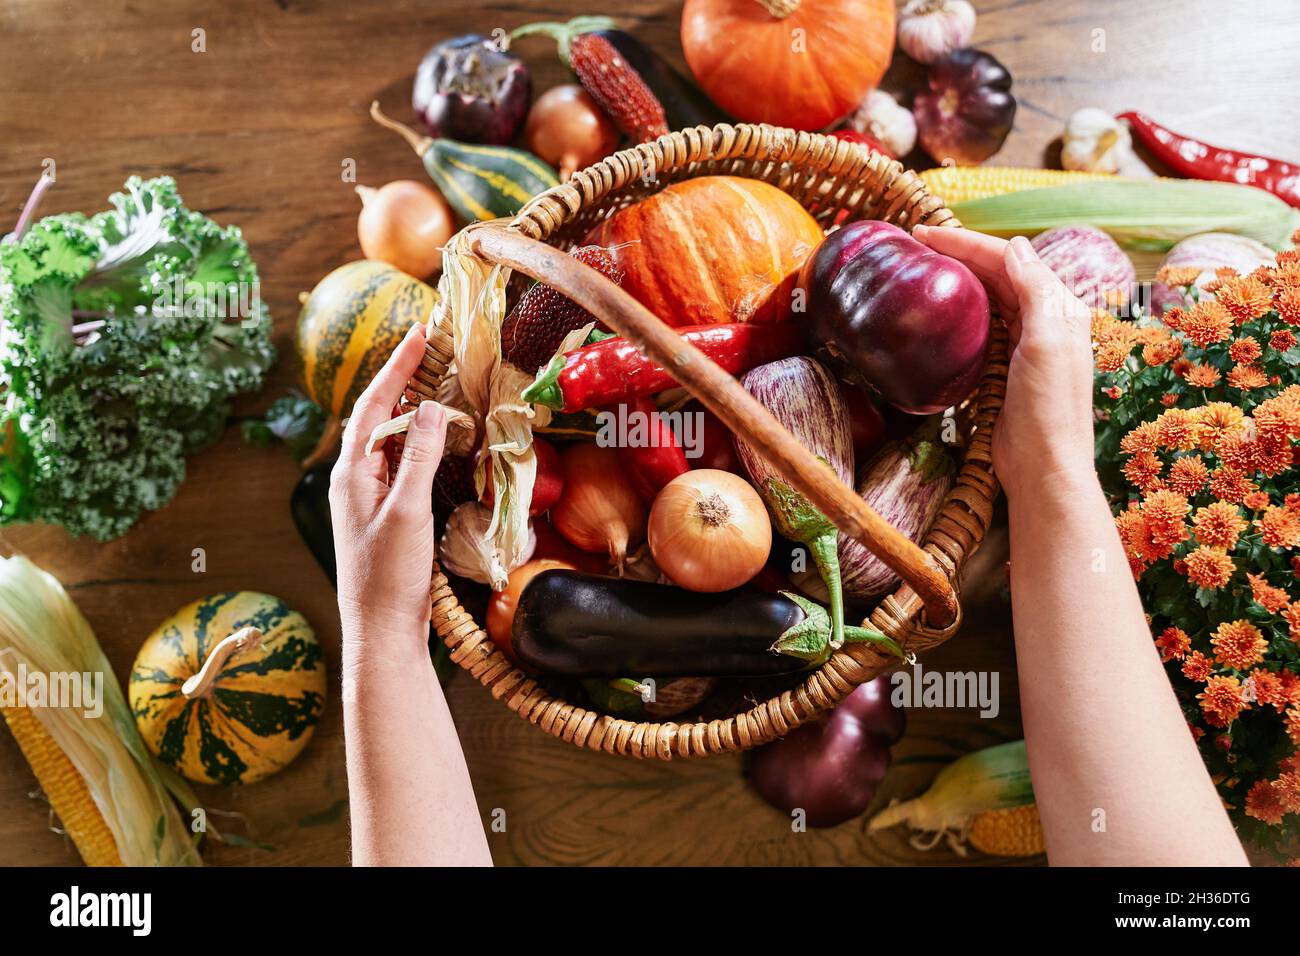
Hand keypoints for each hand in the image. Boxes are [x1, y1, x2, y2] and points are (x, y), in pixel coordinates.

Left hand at [329, 323, 448, 652]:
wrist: (381, 633)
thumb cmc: (389, 577)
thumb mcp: (407, 512)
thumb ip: (418, 458)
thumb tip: (432, 409)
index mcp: (351, 473)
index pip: (373, 406)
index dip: (397, 367)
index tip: (420, 334)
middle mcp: (353, 480)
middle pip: (376, 417)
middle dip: (401, 380)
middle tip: (429, 349)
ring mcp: (366, 499)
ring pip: (387, 440)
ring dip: (409, 409)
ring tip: (434, 381)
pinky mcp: (383, 516)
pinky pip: (397, 464)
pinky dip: (416, 443)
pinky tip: (435, 441)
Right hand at [912, 226, 1096, 502]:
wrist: (1043, 469)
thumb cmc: (1048, 409)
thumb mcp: (1047, 341)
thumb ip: (1035, 290)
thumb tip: (1014, 246)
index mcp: (1059, 308)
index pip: (1010, 260)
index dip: (968, 243)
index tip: (925, 236)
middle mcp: (1045, 320)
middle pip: (998, 274)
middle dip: (959, 254)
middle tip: (916, 245)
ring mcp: (1024, 345)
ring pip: (988, 298)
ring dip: (959, 278)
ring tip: (923, 267)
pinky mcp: (1004, 369)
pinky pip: (981, 328)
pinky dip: (960, 311)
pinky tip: (939, 311)